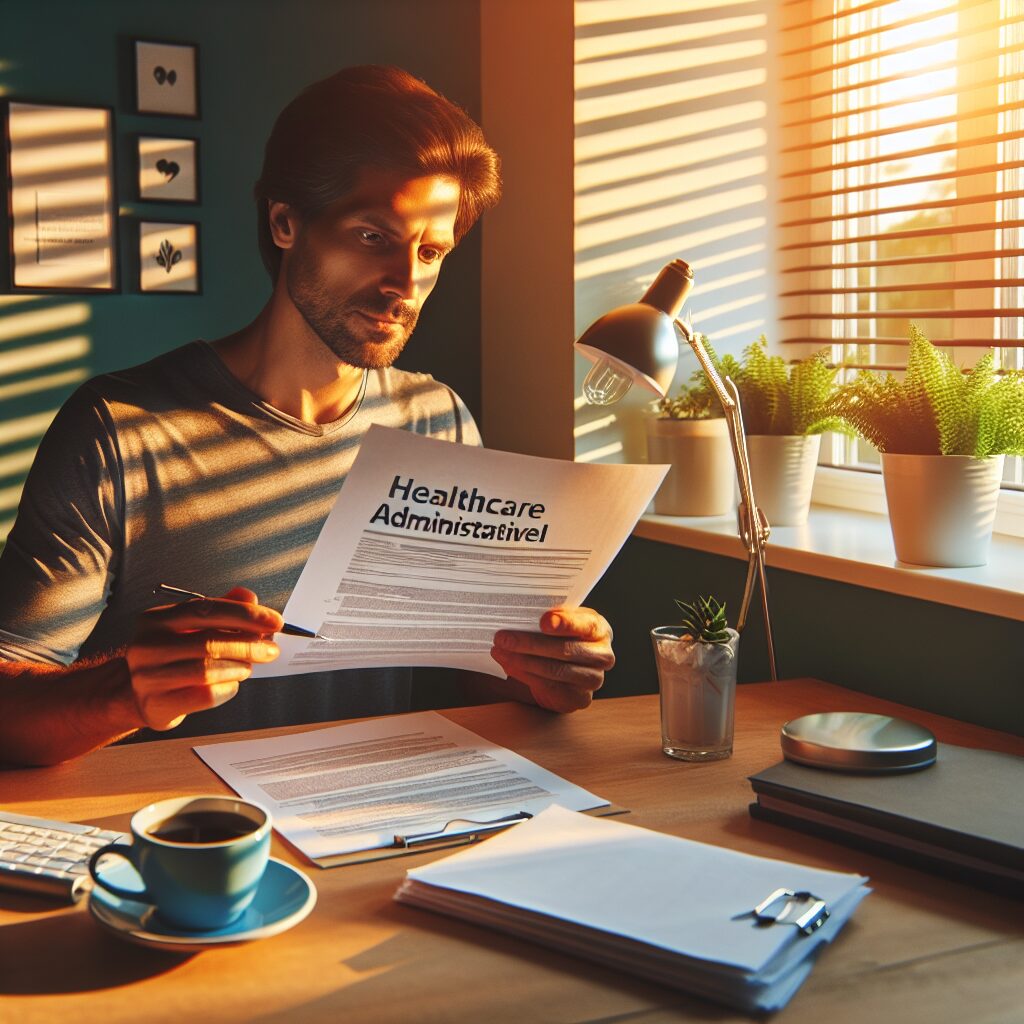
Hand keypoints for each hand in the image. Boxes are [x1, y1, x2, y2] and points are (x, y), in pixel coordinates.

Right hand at [125, 587, 282, 730]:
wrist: (138, 694)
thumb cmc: (172, 656)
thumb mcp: (191, 627)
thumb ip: (222, 609)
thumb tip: (249, 597)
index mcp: (156, 619)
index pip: (206, 609)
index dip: (245, 614)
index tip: (274, 621)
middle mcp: (147, 646)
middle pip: (209, 642)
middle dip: (248, 645)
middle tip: (270, 649)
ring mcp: (148, 677)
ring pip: (207, 671)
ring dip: (239, 667)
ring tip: (249, 666)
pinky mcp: (157, 704)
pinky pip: (204, 696)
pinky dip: (227, 689)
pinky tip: (232, 684)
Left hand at [490, 607, 613, 712]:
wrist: (567, 670)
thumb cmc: (561, 639)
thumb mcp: (559, 624)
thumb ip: (547, 619)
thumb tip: (515, 617)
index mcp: (598, 629)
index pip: (585, 625)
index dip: (565, 623)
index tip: (543, 621)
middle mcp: (602, 655)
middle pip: (565, 650)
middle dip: (530, 643)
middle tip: (503, 638)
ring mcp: (594, 678)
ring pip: (555, 670)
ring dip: (522, 661)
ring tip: (500, 651)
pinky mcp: (580, 698)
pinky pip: (550, 687)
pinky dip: (525, 675)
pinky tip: (509, 665)